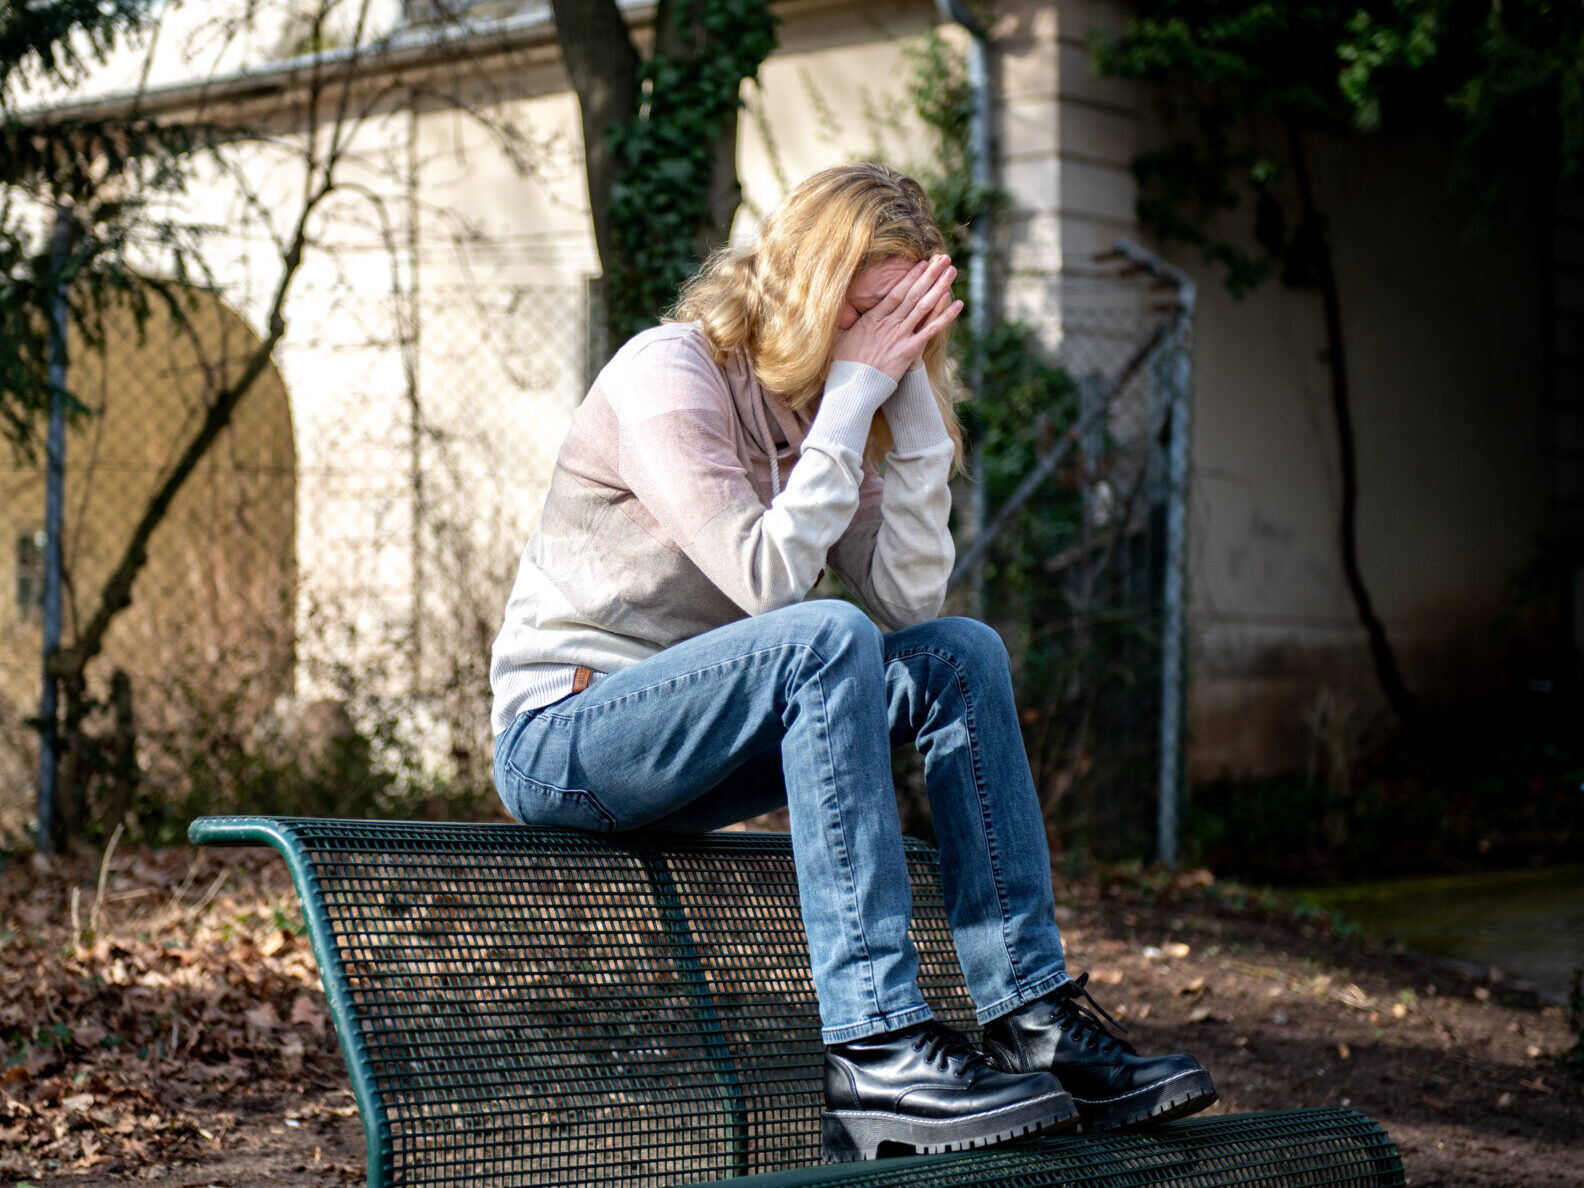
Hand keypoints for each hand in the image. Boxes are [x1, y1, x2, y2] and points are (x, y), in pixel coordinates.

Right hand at [834, 255, 962, 380]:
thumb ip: (846, 324)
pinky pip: (931, 330)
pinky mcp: (909, 351)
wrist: (853, 388)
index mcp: (872, 318)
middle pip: (913, 294)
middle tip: (943, 258)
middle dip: (930, 274)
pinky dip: (945, 316)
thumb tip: (839, 312)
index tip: (922, 264)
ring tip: (952, 271)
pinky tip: (958, 304)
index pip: (896, 292)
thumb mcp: (840, 339)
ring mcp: (900, 336)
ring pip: (924, 306)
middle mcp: (888, 323)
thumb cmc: (844, 366)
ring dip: (940, 287)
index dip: (911, 277)